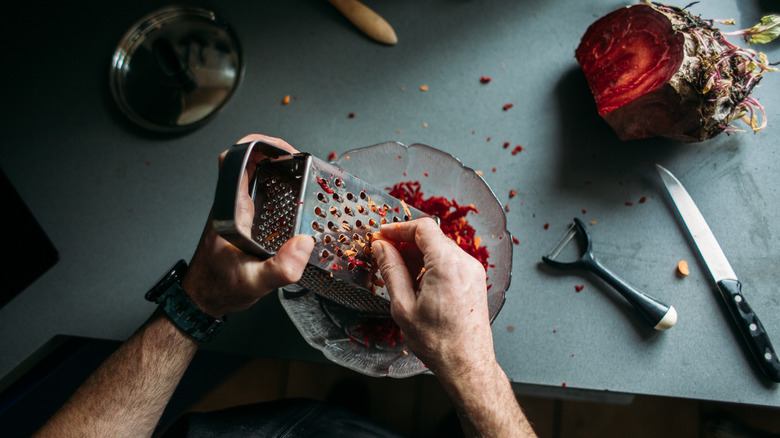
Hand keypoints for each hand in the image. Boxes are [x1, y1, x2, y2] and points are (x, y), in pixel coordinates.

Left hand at [181, 134, 313, 317]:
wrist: (202, 300)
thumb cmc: (220, 289)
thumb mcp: (255, 283)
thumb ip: (281, 268)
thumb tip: (304, 245)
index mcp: (231, 210)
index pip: (233, 160)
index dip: (257, 145)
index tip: (283, 150)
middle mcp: (231, 206)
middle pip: (247, 162)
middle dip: (275, 154)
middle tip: (301, 162)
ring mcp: (235, 212)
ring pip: (253, 177)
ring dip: (276, 169)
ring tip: (303, 175)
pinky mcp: (241, 222)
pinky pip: (258, 193)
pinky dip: (276, 187)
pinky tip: (294, 199)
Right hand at [371, 218, 494, 377]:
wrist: (467, 364)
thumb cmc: (438, 342)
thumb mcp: (403, 306)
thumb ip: (391, 270)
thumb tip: (381, 248)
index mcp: (447, 265)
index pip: (423, 228)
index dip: (398, 228)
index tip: (382, 235)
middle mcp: (465, 262)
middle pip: (432, 237)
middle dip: (406, 242)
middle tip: (384, 254)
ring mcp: (473, 271)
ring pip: (441, 248)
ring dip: (418, 254)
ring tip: (397, 271)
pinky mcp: (475, 280)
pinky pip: (450, 261)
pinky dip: (431, 264)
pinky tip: (416, 281)